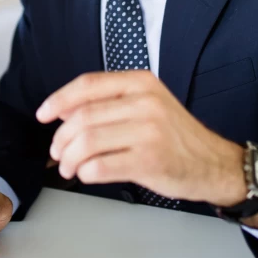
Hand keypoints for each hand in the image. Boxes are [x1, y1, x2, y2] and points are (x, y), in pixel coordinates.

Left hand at [39, 71, 246, 206]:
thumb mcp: (147, 105)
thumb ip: (109, 103)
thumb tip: (62, 110)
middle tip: (57, 153)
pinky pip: (101, 166)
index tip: (43, 115)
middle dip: (61, 139)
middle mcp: (145, 102)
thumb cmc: (175, 136)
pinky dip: (85, 173)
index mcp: (141, 83)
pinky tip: (87, 175)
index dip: (59, 99)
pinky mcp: (151, 160)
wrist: (214, 163)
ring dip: (69, 159)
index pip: (88, 85)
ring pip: (87, 142)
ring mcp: (149, 131)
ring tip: (68, 168)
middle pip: (82, 117)